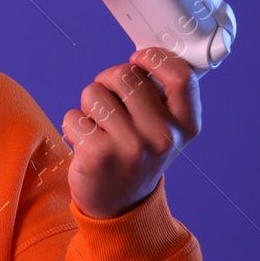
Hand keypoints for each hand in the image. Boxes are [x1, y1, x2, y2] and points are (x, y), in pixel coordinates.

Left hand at [60, 46, 201, 218]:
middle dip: (107, 81)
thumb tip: (143, 57)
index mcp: (186, 124)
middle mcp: (163, 136)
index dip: (154, 58)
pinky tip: (86, 143)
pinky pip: (73, 115)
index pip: (180, 75)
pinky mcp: (98, 154)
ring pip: (94, 92)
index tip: (138, 60)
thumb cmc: (138, 154)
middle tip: (109, 102)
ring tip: (99, 127)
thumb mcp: (165, 128)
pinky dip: (74, 124)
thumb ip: (161, 95)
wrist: (121, 204)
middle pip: (124, 75)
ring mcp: (132, 146)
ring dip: (89, 105)